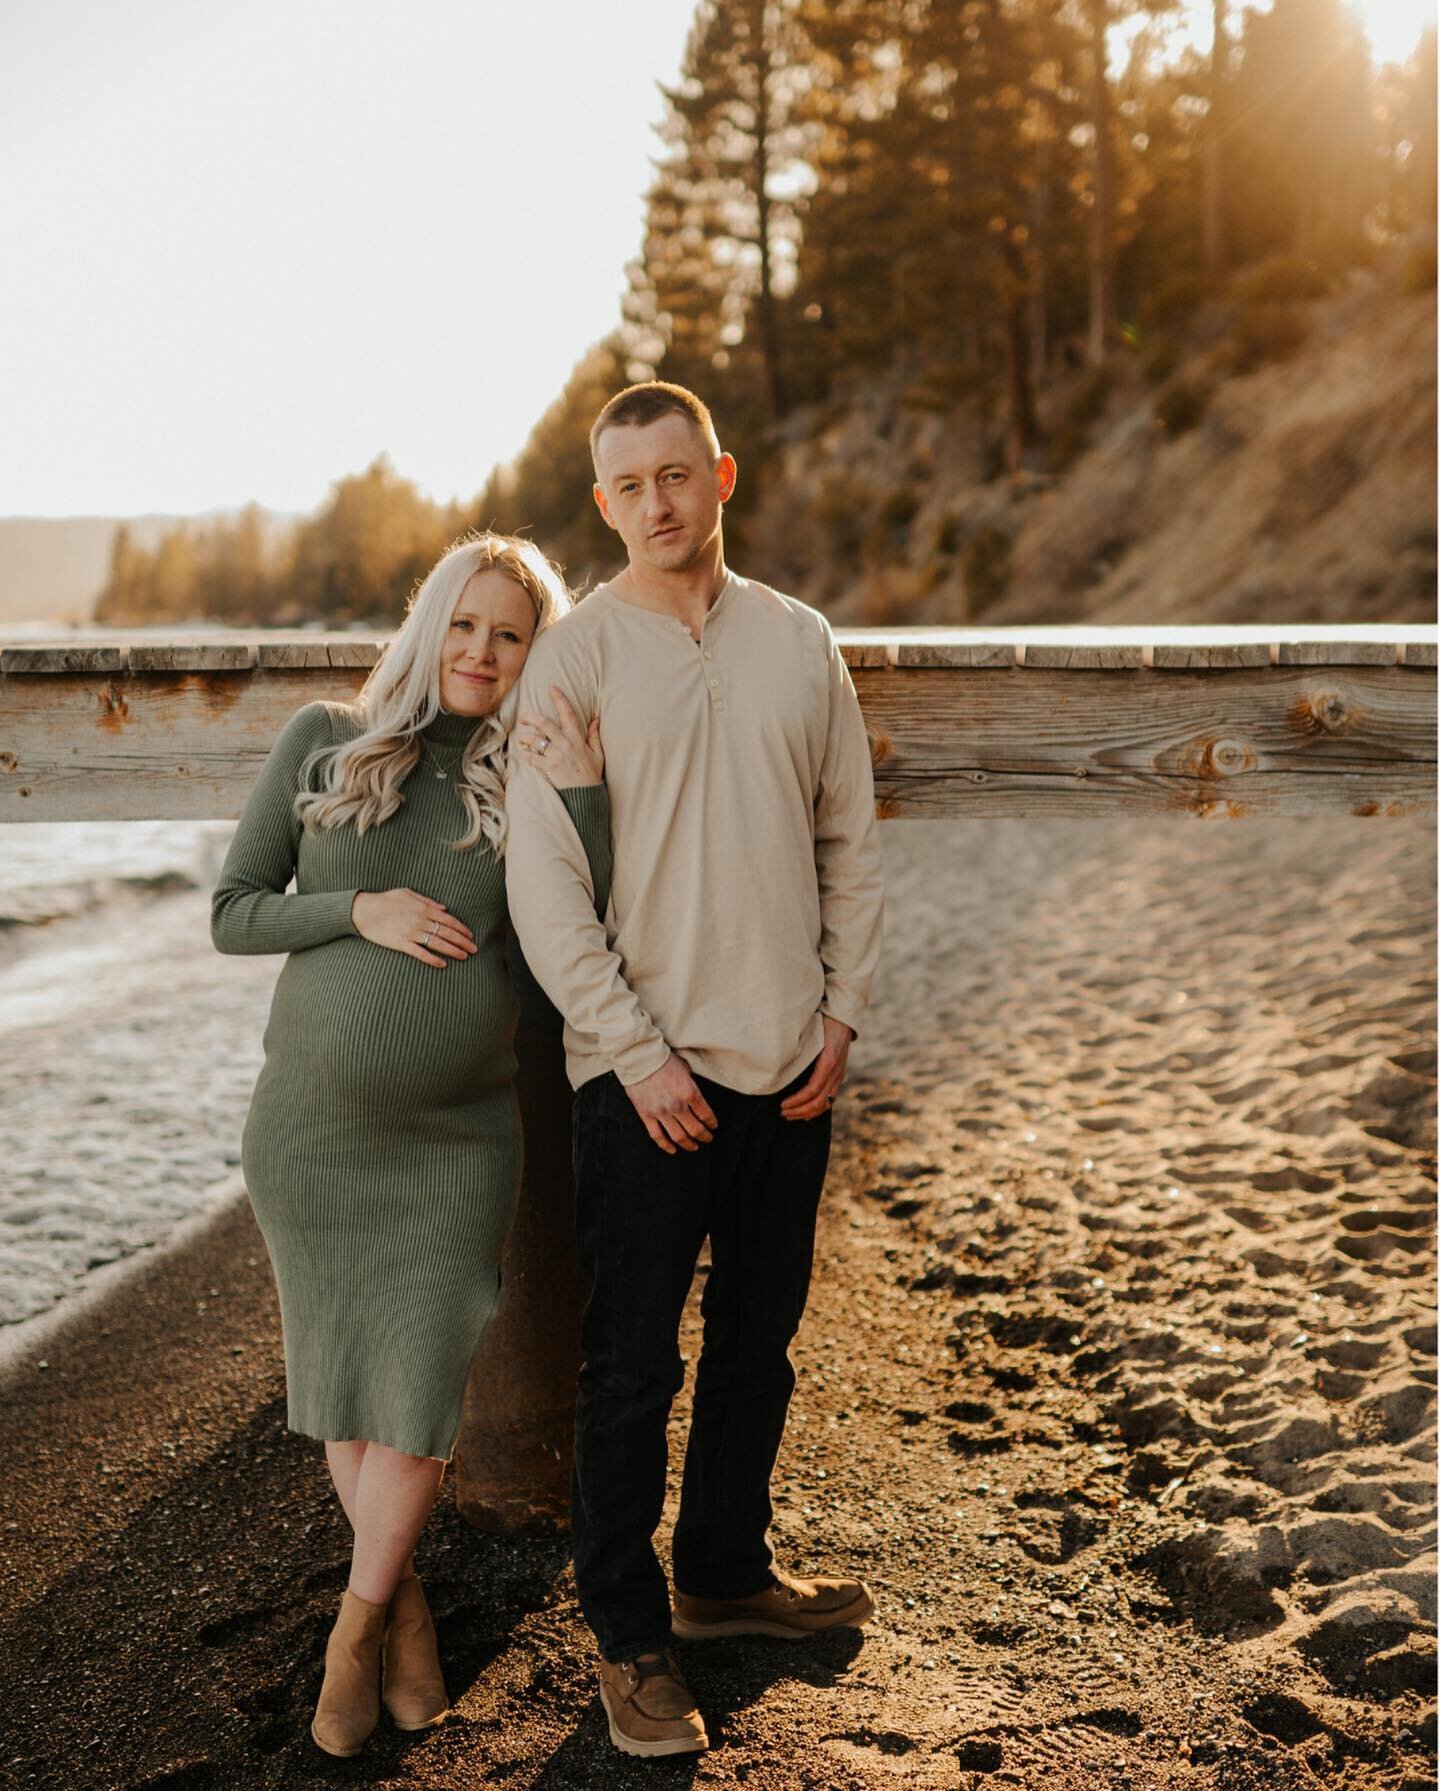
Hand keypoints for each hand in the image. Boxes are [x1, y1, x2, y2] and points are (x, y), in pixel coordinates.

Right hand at [350, 889, 476, 968]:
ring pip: (438, 943)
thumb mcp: (407, 893)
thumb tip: (444, 907)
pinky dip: (432, 959)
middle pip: (447, 933)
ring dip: (453, 951)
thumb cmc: (385, 900)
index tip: (470, 935)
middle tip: (475, 949)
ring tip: (465, 957)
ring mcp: (411, 932)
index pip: (449, 920)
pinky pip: (420, 953)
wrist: (364, 910)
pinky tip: (442, 964)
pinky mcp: (401, 943)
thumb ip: (427, 900)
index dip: (462, 928)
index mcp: (424, 908)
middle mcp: (421, 920)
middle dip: (463, 941)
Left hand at [513, 688, 602, 787]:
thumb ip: (594, 736)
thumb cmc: (591, 774)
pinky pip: (532, 757)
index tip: (552, 687)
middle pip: (544, 723)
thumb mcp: (598, 753)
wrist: (586, 795)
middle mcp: (565, 743)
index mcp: (577, 737)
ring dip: (525, 737)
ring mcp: (556, 755)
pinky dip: (525, 754)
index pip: (568, 712)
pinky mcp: (548, 767)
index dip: (559, 698)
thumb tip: (596, 720)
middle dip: (531, 717)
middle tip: (524, 717)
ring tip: (521, 737)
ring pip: (535, 740)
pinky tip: (523, 752)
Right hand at [624, 1052, 718, 1154]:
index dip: (712, 1123)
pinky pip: (657, 1136)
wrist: (639, 1058)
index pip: (706, 1114)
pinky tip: (672, 1149)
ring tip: (693, 1146)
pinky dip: (666, 1146)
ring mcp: (661, 1112)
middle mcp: (677, 1106)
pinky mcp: (646, 1115)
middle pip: (695, 1129)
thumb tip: (694, 1093)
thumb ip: (690, 1084)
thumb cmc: (662, 1059)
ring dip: (688, 1144)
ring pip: (678, 1136)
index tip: (713, 1126)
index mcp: (690, 1093)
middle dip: (704, 1136)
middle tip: (707, 1138)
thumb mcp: (685, 1068)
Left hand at [780, 1016, 852, 1120]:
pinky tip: (806, 1114)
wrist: (843, 1019)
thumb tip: (778, 1061)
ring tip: (790, 1115)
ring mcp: (840, 1076)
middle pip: (818, 1101)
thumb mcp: (811, 1034)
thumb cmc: (824, 1024)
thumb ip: (800, 1050)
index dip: (797, 1101)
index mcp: (828, 1063)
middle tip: (782, 1113)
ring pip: (826, 1104)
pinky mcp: (839, 1077)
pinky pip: (830, 1099)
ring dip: (807, 1113)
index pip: (812, 1090)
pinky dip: (818, 1109)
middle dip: (799, 1110)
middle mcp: (836, 1073)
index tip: (782, 1104)